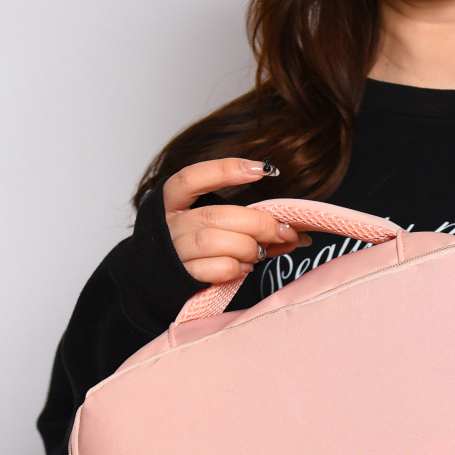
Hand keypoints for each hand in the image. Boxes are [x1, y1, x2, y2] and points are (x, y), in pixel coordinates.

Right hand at [163, 158, 310, 284]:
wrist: (159, 285)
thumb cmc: (193, 251)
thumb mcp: (213, 228)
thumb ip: (247, 225)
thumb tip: (295, 234)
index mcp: (173, 202)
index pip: (194, 177)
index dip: (225, 170)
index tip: (262, 169)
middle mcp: (169, 224)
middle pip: (216, 216)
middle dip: (258, 224)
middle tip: (285, 233)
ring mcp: (173, 251)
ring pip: (214, 242)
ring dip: (247, 248)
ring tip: (258, 253)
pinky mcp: (182, 277)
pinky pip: (216, 268)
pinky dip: (237, 268)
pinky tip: (244, 268)